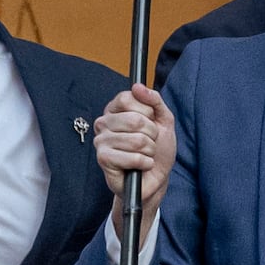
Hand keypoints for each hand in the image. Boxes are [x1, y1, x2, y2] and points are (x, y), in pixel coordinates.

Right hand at [89, 84, 174, 199]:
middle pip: (135, 119)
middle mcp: (103, 123)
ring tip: (145, 155)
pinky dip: (145, 163)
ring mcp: (101, 141)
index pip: (128, 98)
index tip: (150, 121)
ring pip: (137, 140)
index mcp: (115, 110)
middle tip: (149, 142)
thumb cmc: (157, 150)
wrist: (155, 178)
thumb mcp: (163, 120)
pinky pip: (133, 157)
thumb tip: (137, 86)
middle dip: (152, 134)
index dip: (147, 111)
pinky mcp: (103, 159)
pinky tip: (141, 166)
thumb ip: (154, 100)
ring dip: (149, 151)